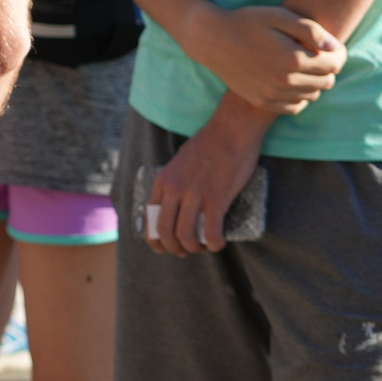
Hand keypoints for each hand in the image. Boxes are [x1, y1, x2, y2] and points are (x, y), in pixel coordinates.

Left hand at [144, 96, 265, 255]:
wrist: (231, 129)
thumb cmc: (210, 144)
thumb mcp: (180, 162)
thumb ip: (177, 181)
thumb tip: (180, 202)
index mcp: (163, 179)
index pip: (149, 216)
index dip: (154, 238)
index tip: (163, 248)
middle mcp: (174, 188)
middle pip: (165, 230)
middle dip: (173, 248)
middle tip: (186, 251)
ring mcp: (194, 194)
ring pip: (185, 234)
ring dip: (194, 248)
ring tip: (203, 247)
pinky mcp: (216, 198)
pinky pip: (210, 231)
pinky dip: (213, 244)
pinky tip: (218, 244)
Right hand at [177, 3, 343, 113]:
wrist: (210, 39)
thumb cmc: (245, 22)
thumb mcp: (277, 15)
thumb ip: (310, 29)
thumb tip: (334, 46)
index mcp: (292, 58)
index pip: (334, 64)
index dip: (338, 54)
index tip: (333, 48)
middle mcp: (285, 81)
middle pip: (326, 82)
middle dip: (327, 68)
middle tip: (317, 55)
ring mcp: (273, 95)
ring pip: (312, 95)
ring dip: (314, 82)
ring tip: (301, 66)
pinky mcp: (262, 102)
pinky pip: (295, 107)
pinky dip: (299, 96)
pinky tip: (291, 81)